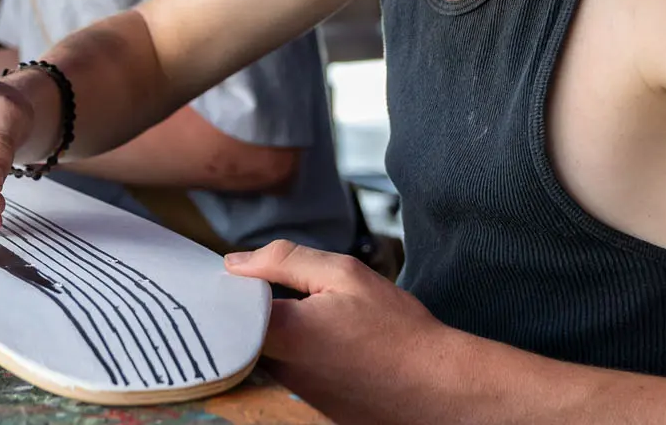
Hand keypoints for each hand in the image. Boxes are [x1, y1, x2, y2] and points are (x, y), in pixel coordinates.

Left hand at [224, 240, 444, 423]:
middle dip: (256, 304)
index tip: (244, 272)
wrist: (438, 385)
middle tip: (283, 286)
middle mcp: (281, 370)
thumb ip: (284, 261)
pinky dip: (300, 350)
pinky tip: (332, 340)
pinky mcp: (311, 405)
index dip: (230, 285)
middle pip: (243, 329)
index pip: (227, 307)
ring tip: (318, 314)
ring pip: (267, 348)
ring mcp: (295, 392)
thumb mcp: (344, 274)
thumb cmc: (398, 330)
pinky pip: (290, 368)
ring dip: (280, 327)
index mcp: (284, 334)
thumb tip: (235, 262)